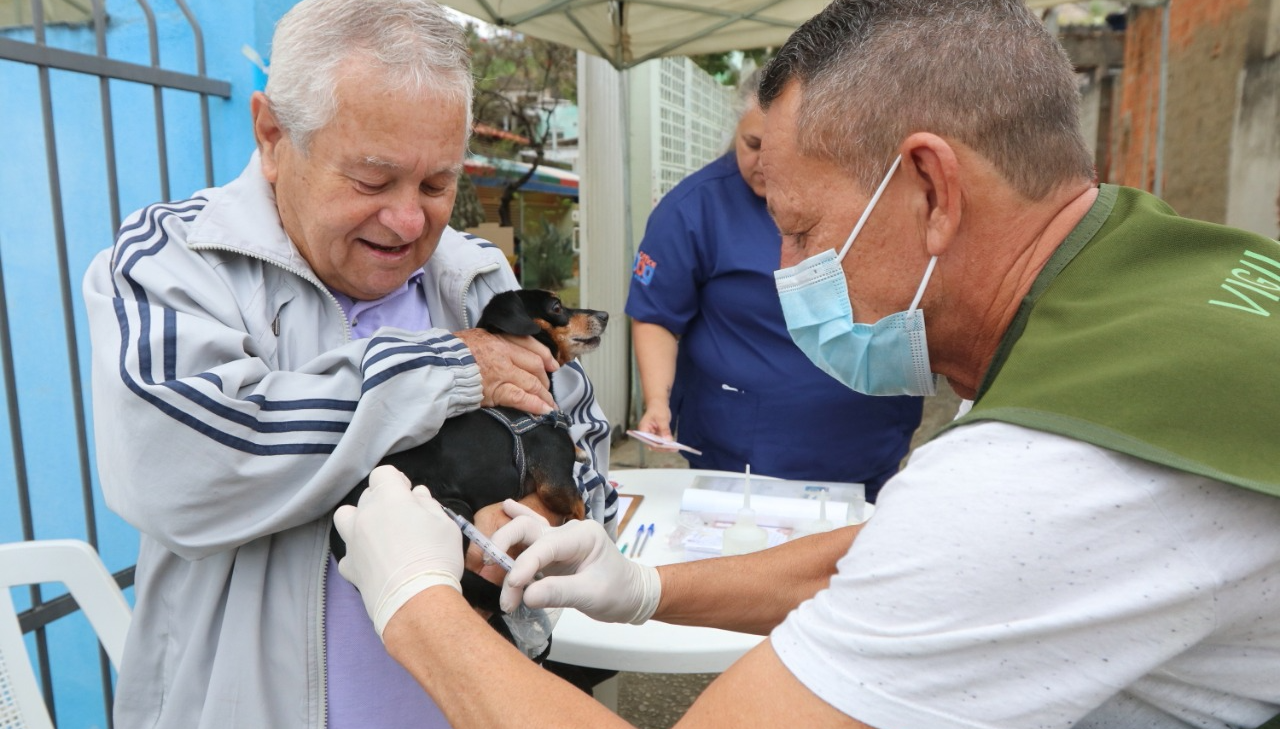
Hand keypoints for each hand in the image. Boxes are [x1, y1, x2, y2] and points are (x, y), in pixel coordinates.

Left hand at [333, 466, 462, 636]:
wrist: (416, 600)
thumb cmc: (437, 557)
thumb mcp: (445, 524)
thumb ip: (428, 505)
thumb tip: (418, 495)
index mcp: (389, 498)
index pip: (383, 474)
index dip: (396, 480)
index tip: (408, 494)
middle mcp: (365, 515)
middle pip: (367, 495)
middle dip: (383, 500)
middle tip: (403, 517)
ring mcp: (353, 541)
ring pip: (345, 517)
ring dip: (359, 519)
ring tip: (377, 532)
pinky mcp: (350, 566)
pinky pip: (349, 552)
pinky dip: (359, 553)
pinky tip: (373, 561)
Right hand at [455, 328, 557, 414]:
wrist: (437, 367)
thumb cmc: (450, 355)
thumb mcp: (472, 339)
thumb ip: (490, 344)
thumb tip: (501, 353)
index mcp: (497, 339)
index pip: (529, 344)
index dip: (545, 356)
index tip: (552, 365)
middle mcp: (503, 353)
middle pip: (535, 365)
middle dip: (544, 379)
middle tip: (547, 389)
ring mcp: (502, 372)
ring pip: (532, 382)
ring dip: (544, 395)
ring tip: (549, 404)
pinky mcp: (496, 391)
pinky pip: (522, 398)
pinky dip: (535, 405)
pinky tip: (544, 411)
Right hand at [495, 514, 660, 624]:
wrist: (632, 595)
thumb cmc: (618, 592)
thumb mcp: (592, 595)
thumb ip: (559, 593)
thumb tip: (526, 595)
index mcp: (582, 536)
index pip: (544, 547)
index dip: (524, 566)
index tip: (512, 589)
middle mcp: (567, 532)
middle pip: (527, 529)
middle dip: (504, 549)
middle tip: (490, 575)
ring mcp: (558, 541)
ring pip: (523, 533)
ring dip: (503, 549)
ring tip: (486, 565)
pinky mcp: (552, 553)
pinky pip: (530, 536)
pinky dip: (515, 522)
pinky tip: (505, 506)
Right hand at [636, 404, 677, 450]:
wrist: (658, 403)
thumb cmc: (657, 408)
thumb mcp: (662, 419)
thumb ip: (665, 430)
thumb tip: (668, 440)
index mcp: (643, 429)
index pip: (649, 441)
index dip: (657, 445)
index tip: (666, 446)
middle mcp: (646, 434)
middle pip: (653, 444)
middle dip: (663, 447)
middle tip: (674, 448)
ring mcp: (651, 435)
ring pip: (658, 444)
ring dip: (666, 447)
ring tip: (676, 448)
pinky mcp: (657, 435)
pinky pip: (662, 441)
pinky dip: (667, 443)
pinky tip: (675, 445)